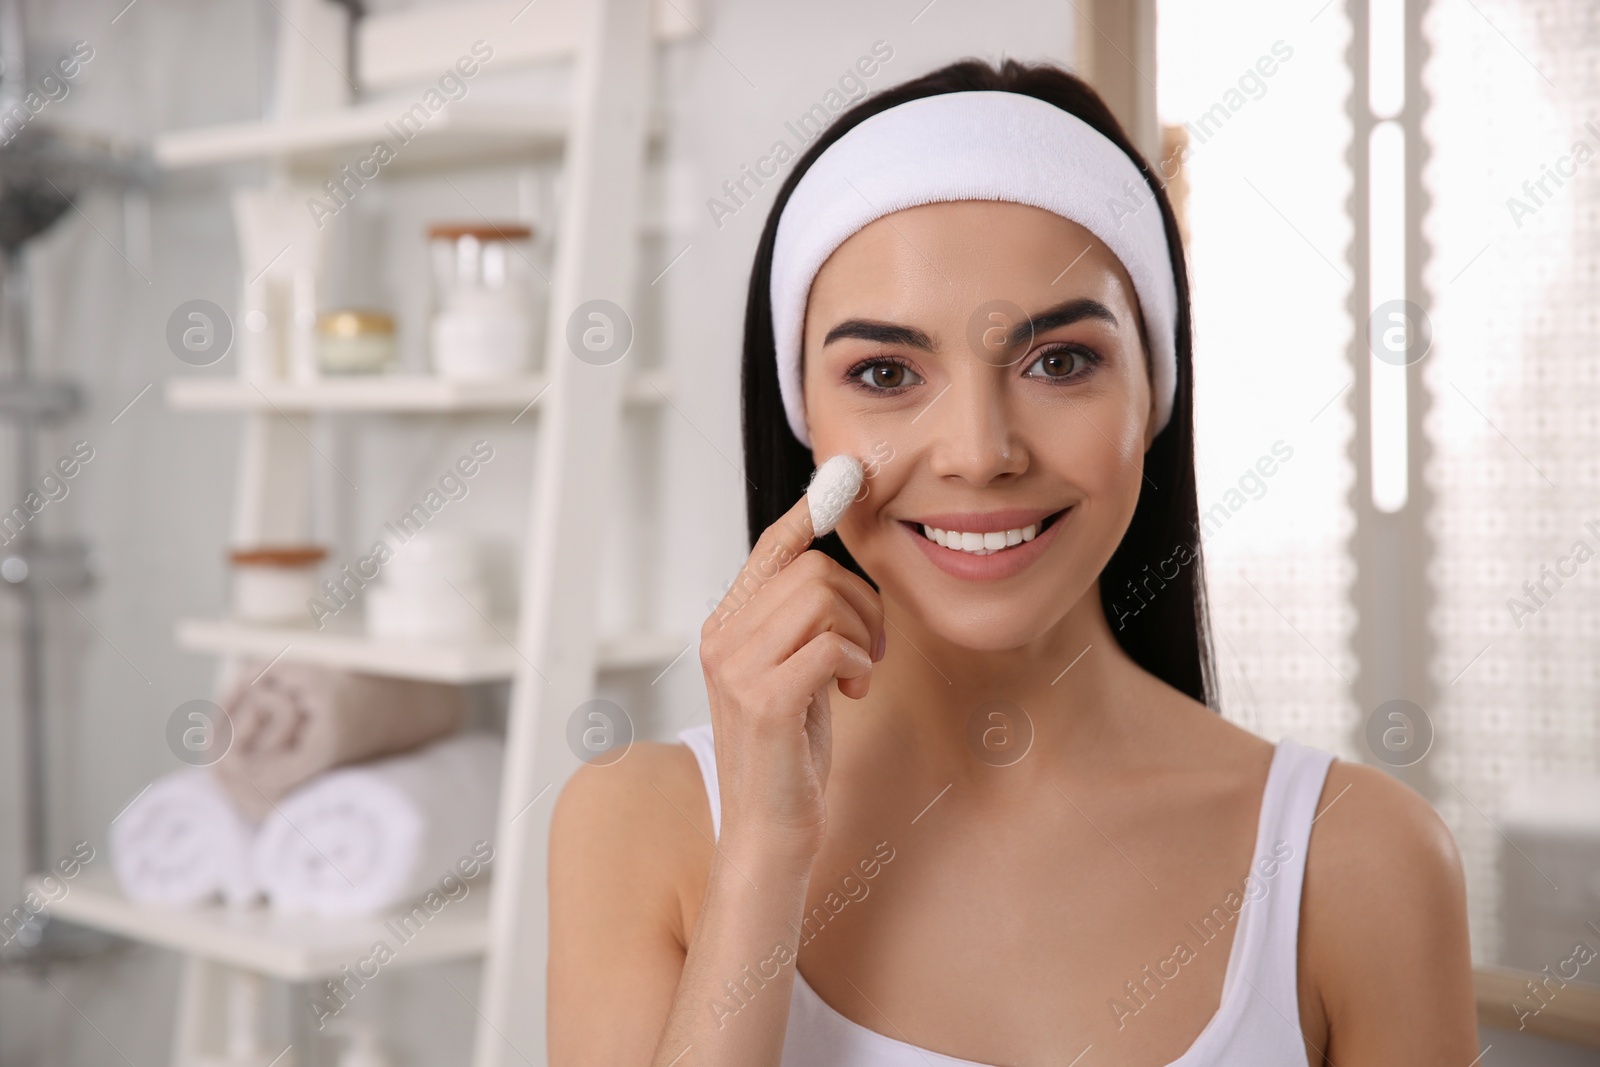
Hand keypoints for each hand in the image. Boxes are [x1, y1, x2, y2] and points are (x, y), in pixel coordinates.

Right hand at [699, 487, 885, 864]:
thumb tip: (834, 570)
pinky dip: (858, 662)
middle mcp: (722, 640)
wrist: (769, 833)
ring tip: (858, 674)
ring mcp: (738, 670)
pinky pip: (832, 644)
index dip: (810, 510)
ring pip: (822, 598)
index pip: (771, 549)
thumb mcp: (794, 675)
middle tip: (869, 647)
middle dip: (862, 601)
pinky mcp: (766, 701)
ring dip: (862, 633)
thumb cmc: (790, 755)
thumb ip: (800, 626)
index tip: (845, 479)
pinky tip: (854, 692)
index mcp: (726, 628)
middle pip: (811, 569)